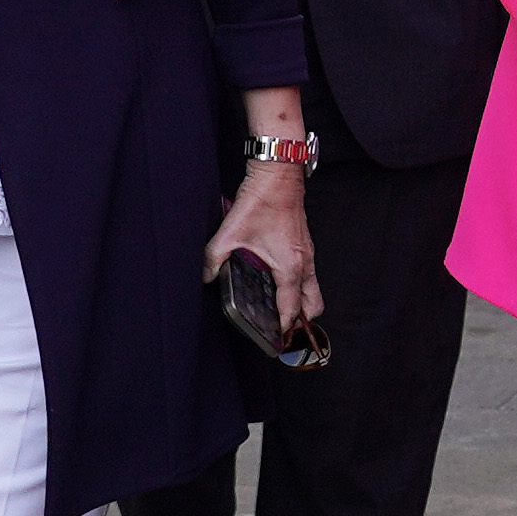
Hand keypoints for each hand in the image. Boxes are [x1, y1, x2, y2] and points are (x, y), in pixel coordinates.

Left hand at [201, 159, 321, 329]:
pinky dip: (298, 284)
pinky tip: (276, 280)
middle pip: (313, 305)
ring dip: (301, 302)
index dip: (283, 328)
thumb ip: (213, 258)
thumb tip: (203, 276)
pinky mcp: (304, 244)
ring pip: (313, 289)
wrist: (278, 175)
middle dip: (301, 320)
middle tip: (280, 327)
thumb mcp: (230, 234)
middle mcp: (305, 264)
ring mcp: (307, 254)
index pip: (292, 309)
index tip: (274, 340)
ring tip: (278, 308)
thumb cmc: (261, 202)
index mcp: (290, 268)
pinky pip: (308, 274)